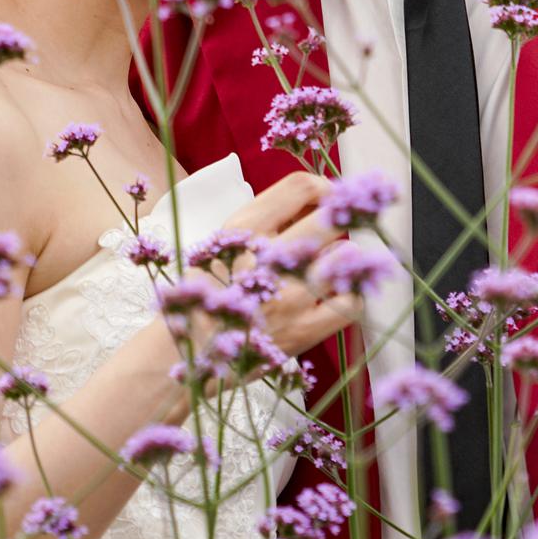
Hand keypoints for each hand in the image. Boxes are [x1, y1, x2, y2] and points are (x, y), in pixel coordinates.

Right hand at [196, 172, 363, 360]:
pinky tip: (334, 295)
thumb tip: (314, 199)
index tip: (328, 198)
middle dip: (337, 219)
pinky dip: (349, 295)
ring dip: (342, 257)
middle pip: (330, 218)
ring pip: (345, 255)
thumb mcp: (222, 242)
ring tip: (328, 266)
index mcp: (243, 230)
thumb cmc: (208, 292)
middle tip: (335, 228)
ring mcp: (288, 297)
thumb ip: (263, 219)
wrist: (186, 352)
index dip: (324, 188)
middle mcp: (267, 259)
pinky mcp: (303, 331)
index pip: (300, 186)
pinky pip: (351, 301)